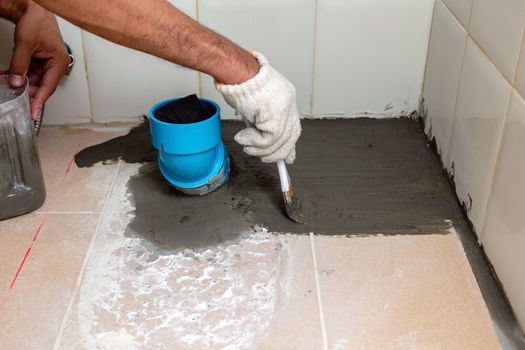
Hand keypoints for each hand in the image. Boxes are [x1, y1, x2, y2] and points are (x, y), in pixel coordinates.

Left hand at [3, 2, 68, 118]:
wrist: (34, 9)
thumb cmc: (38, 21)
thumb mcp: (25, 44)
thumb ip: (20, 64)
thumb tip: (18, 82)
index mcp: (58, 62)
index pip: (48, 87)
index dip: (39, 101)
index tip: (33, 112)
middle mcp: (54, 64)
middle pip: (40, 85)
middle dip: (25, 90)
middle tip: (14, 97)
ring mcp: (45, 63)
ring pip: (32, 79)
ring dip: (20, 82)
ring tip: (7, 83)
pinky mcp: (38, 60)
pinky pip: (28, 72)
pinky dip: (18, 74)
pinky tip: (8, 76)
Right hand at [216, 52, 301, 163]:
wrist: (234, 72)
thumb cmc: (237, 84)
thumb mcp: (252, 108)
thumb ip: (260, 126)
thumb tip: (263, 145)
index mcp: (285, 97)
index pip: (293, 126)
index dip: (289, 144)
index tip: (287, 158)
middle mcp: (288, 101)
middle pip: (291, 135)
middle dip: (279, 152)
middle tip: (264, 159)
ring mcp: (285, 107)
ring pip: (279, 140)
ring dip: (260, 149)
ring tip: (247, 146)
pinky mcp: (277, 114)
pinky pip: (269, 139)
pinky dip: (255, 143)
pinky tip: (244, 138)